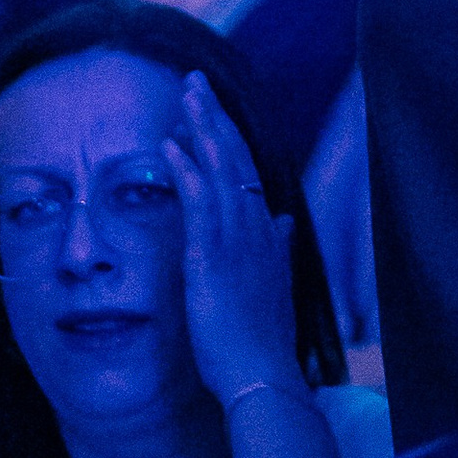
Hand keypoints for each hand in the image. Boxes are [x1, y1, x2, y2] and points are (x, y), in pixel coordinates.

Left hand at [162, 73, 302, 410]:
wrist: (263, 376)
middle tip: (196, 81)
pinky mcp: (211, 258)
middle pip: (235, 158)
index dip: (228, 138)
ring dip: (202, 129)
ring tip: (185, 95)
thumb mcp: (274, 286)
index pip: (247, 172)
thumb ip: (278, 248)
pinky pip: (199, 203)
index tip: (209, 112)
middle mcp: (255, 228)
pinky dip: (187, 170)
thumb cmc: (263, 340)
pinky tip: (172, 145)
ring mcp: (235, 241)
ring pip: (220, 170)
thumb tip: (286, 219)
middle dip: (216, 116)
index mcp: (267, 234)